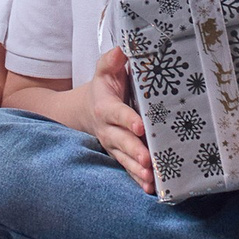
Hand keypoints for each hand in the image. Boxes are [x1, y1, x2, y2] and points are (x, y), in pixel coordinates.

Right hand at [89, 47, 152, 192]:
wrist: (87, 110)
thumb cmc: (104, 88)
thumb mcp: (105, 71)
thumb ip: (111, 61)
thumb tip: (121, 51)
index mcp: (106, 106)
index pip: (117, 113)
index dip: (128, 120)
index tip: (140, 126)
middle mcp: (108, 129)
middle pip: (121, 141)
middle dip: (134, 151)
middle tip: (147, 159)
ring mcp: (114, 145)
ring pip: (124, 159)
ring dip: (136, 169)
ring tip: (149, 178)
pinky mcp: (120, 155)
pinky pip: (127, 169)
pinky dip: (137, 179)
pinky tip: (150, 188)